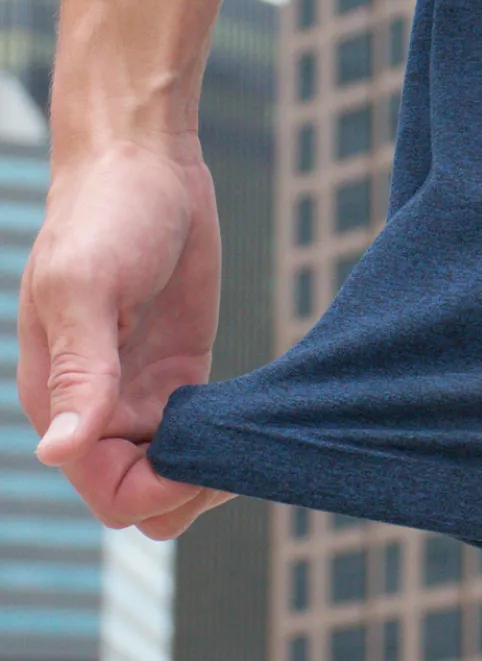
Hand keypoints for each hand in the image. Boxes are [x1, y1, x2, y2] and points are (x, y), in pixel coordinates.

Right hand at [17, 137, 233, 538]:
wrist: (146, 165)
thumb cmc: (105, 215)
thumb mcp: (86, 287)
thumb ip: (78, 372)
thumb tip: (56, 450)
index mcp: (60, 397)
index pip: (106, 491)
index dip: (154, 492)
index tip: (197, 458)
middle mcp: (98, 406)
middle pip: (140, 495)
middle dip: (185, 492)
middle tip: (231, 452)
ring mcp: (141, 393)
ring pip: (170, 473)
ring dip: (205, 473)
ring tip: (243, 438)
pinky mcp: (179, 373)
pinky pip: (195, 434)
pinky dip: (219, 442)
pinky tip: (247, 420)